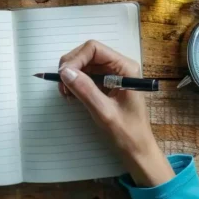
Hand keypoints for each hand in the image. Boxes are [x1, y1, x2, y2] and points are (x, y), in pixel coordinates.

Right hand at [58, 40, 173, 186]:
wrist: (137, 150)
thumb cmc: (127, 133)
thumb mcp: (104, 112)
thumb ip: (85, 90)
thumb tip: (65, 72)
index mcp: (125, 67)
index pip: (94, 49)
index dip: (75, 59)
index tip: (63, 76)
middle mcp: (119, 66)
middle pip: (87, 54)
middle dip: (71, 67)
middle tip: (62, 88)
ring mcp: (112, 74)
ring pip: (84, 64)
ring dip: (71, 76)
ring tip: (66, 94)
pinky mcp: (106, 84)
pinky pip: (86, 76)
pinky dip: (75, 83)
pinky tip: (72, 97)